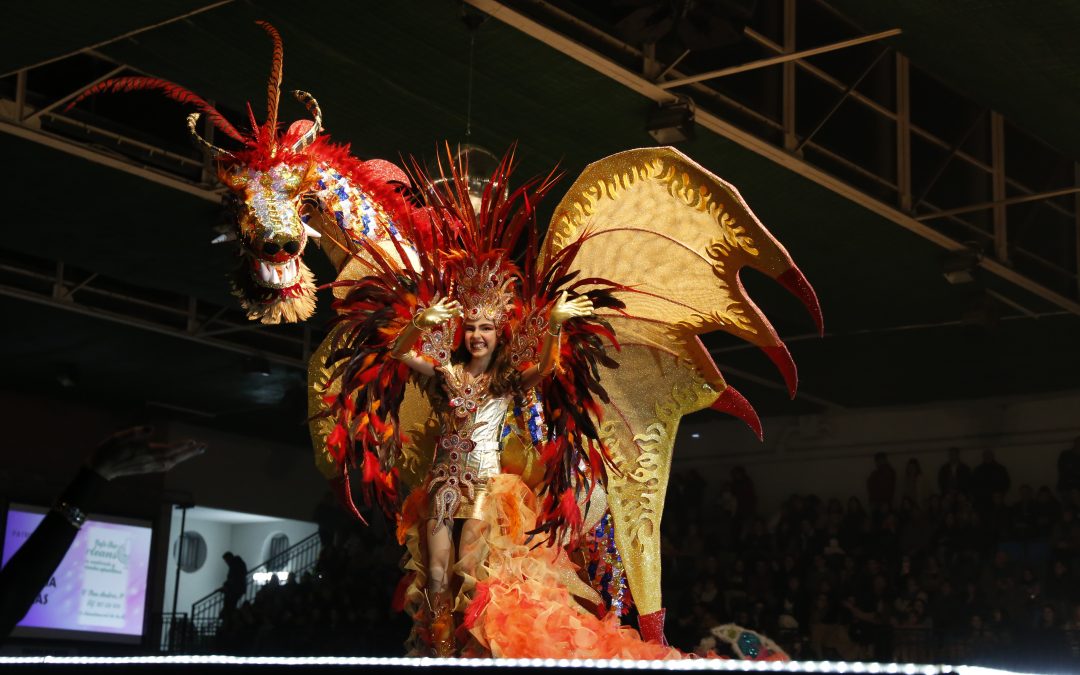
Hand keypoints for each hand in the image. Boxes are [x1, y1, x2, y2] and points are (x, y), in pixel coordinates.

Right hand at [88, 426, 205, 480]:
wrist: (100, 469)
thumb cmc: (108, 450)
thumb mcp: (118, 437)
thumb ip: (136, 432)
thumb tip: (152, 428)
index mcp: (145, 452)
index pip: (168, 449)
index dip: (181, 446)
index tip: (193, 442)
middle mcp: (150, 462)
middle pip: (174, 457)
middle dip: (190, 452)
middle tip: (204, 447)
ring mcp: (149, 467)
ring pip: (172, 462)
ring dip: (185, 456)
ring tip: (197, 450)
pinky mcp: (146, 469)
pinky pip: (166, 466)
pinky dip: (176, 461)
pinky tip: (179, 458)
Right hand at [417, 297, 461, 326]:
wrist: (423, 319)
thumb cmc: (429, 322)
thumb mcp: (434, 322)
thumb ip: (441, 321)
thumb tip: (447, 320)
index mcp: (444, 316)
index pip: (452, 315)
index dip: (457, 314)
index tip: (461, 312)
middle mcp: (443, 313)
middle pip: (452, 310)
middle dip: (457, 309)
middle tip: (462, 307)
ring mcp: (440, 309)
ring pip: (448, 305)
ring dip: (452, 303)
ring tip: (456, 301)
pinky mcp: (436, 307)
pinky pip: (441, 302)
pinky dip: (443, 300)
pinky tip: (446, 297)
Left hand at [549, 291, 593, 326]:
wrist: (555, 316)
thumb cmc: (557, 309)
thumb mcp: (560, 301)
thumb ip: (563, 297)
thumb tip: (565, 291)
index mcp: (570, 303)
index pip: (577, 300)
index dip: (582, 298)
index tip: (586, 296)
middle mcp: (573, 307)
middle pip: (581, 305)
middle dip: (586, 304)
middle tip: (592, 303)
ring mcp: (574, 311)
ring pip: (582, 309)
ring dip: (587, 309)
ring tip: (592, 308)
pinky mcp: (573, 315)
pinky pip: (580, 314)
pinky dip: (584, 313)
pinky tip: (589, 313)